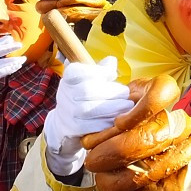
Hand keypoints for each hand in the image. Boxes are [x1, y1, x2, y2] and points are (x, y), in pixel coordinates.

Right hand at [42, 56, 132, 176]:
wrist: (66, 123)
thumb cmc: (84, 97)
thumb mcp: (90, 80)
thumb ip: (101, 70)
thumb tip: (111, 61)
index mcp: (68, 78)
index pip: (78, 71)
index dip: (97, 71)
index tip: (113, 74)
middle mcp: (64, 94)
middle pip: (87, 90)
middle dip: (110, 92)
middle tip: (126, 94)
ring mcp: (66, 112)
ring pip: (88, 109)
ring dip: (111, 107)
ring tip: (126, 106)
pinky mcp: (71, 128)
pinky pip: (89, 126)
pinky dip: (105, 122)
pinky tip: (117, 120)